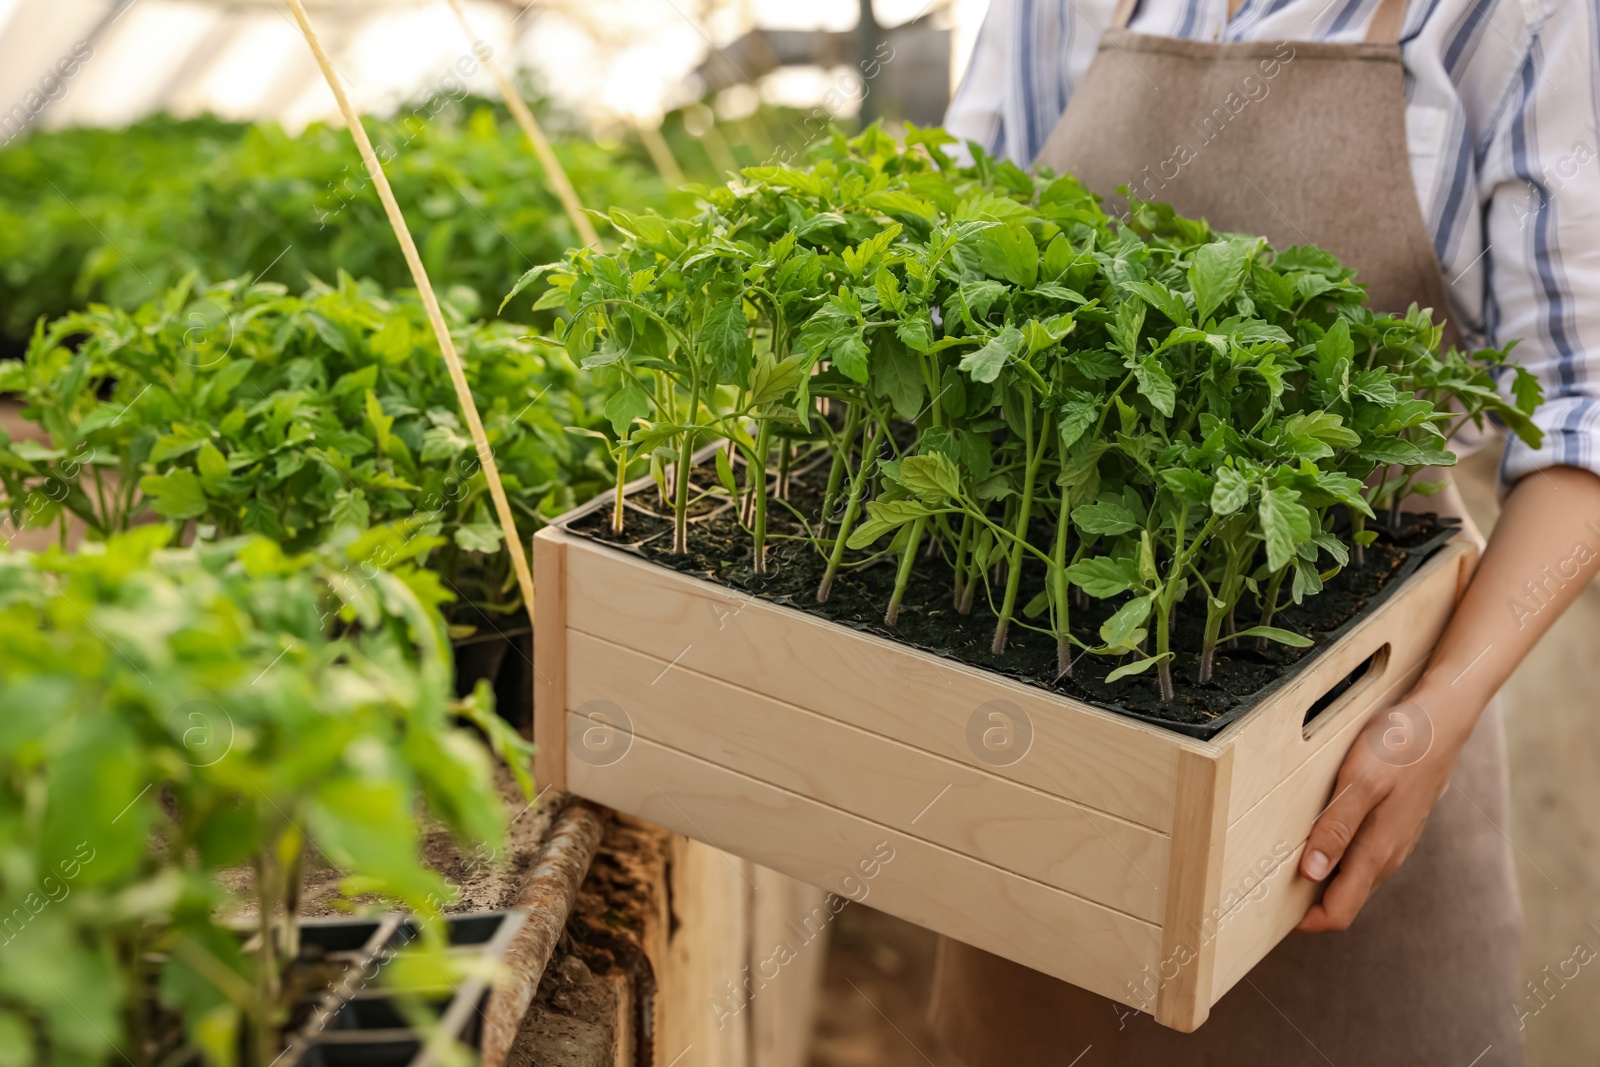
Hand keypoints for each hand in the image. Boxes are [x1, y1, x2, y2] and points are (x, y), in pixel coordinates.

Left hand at [1295, 690, 1474, 932]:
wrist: (1443, 720)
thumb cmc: (1400, 747)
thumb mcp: (1360, 782)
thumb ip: (1337, 828)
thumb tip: (1312, 873)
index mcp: (1376, 852)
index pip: (1340, 913)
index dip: (1307, 921)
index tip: (1273, 911)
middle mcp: (1386, 855)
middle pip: (1343, 898)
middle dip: (1307, 901)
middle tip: (1267, 884)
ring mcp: (1392, 841)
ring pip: (1351, 875)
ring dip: (1320, 875)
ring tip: (1283, 857)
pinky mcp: (1392, 824)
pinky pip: (1359, 853)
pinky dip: (1334, 853)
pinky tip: (1316, 831)